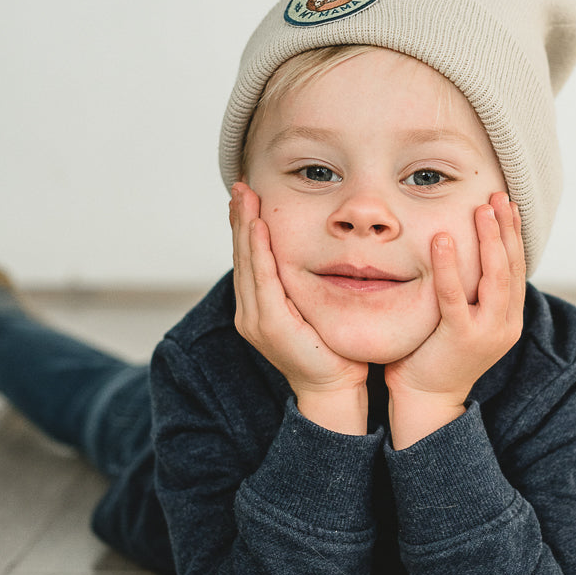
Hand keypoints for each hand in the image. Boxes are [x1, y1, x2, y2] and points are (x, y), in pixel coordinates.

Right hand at [230, 183, 368, 433]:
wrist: (335, 388)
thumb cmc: (331, 350)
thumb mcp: (312, 309)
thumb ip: (304, 286)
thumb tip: (312, 256)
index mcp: (258, 309)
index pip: (249, 259)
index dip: (245, 226)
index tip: (246, 197)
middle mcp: (251, 313)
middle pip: (242, 256)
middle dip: (240, 218)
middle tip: (240, 185)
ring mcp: (257, 320)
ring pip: (248, 263)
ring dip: (245, 226)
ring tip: (245, 197)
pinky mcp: (271, 325)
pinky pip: (263, 280)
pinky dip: (260, 251)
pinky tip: (259, 227)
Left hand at [384, 191, 525, 448]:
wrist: (424, 400)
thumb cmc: (434, 355)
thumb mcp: (461, 321)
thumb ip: (469, 294)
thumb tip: (461, 255)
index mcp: (508, 319)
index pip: (517, 268)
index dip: (513, 235)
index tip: (508, 205)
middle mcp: (505, 324)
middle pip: (512, 266)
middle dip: (506, 228)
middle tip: (499, 196)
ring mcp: (486, 332)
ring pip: (495, 276)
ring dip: (489, 239)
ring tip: (481, 209)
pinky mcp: (460, 338)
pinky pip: (456, 296)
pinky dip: (450, 266)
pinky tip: (442, 239)